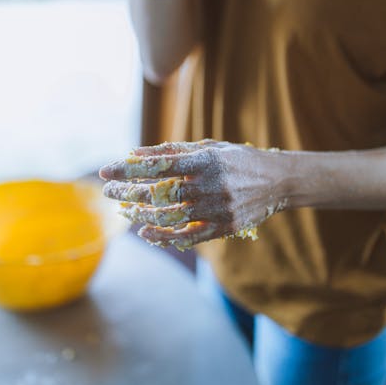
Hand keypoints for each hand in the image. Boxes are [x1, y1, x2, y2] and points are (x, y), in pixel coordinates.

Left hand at [100, 140, 287, 247]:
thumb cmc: (239, 159)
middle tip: (109, 191)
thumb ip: (173, 151)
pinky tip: (146, 232)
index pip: (158, 165)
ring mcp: (218, 209)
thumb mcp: (209, 147)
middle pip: (159, 193)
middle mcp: (211, 184)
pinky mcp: (224, 227)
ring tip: (125, 210)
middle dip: (128, 192)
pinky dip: (164, 237)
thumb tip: (135, 153)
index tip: (106, 171)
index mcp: (206, 159)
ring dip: (141, 215)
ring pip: (169, 217)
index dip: (128, 169)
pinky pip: (188, 237)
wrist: (280, 181)